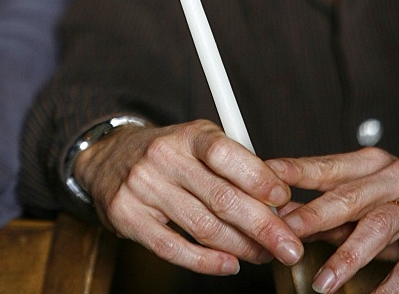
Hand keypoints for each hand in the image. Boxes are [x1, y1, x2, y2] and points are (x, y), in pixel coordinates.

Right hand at [75, 118, 302, 275]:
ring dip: (241, 248)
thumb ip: (234, 168)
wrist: (108, 158)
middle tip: (290, 247)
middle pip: (221, 197)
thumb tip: (280, 203)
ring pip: (202, 227)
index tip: (285, 199)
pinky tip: (229, 264)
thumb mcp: (198, 144)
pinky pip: (173, 248)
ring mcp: (143, 187)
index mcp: (187, 134)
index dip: (258, 177)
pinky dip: (206, 262)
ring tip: (264, 256)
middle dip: (263, 226)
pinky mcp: (128, 216)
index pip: (225, 152)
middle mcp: (163, 156)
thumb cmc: (168, 154)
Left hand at [267, 149, 398, 292]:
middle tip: (286, 230)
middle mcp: (390, 180)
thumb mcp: (362, 196)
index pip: (327, 167)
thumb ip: (325, 204)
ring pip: (377, 228)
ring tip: (323, 282)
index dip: (297, 171)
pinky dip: (389, 284)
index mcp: (369, 165)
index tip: (269, 174)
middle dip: (314, 215)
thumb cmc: (397, 198)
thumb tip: (281, 211)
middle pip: (347, 197)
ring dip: (347, 257)